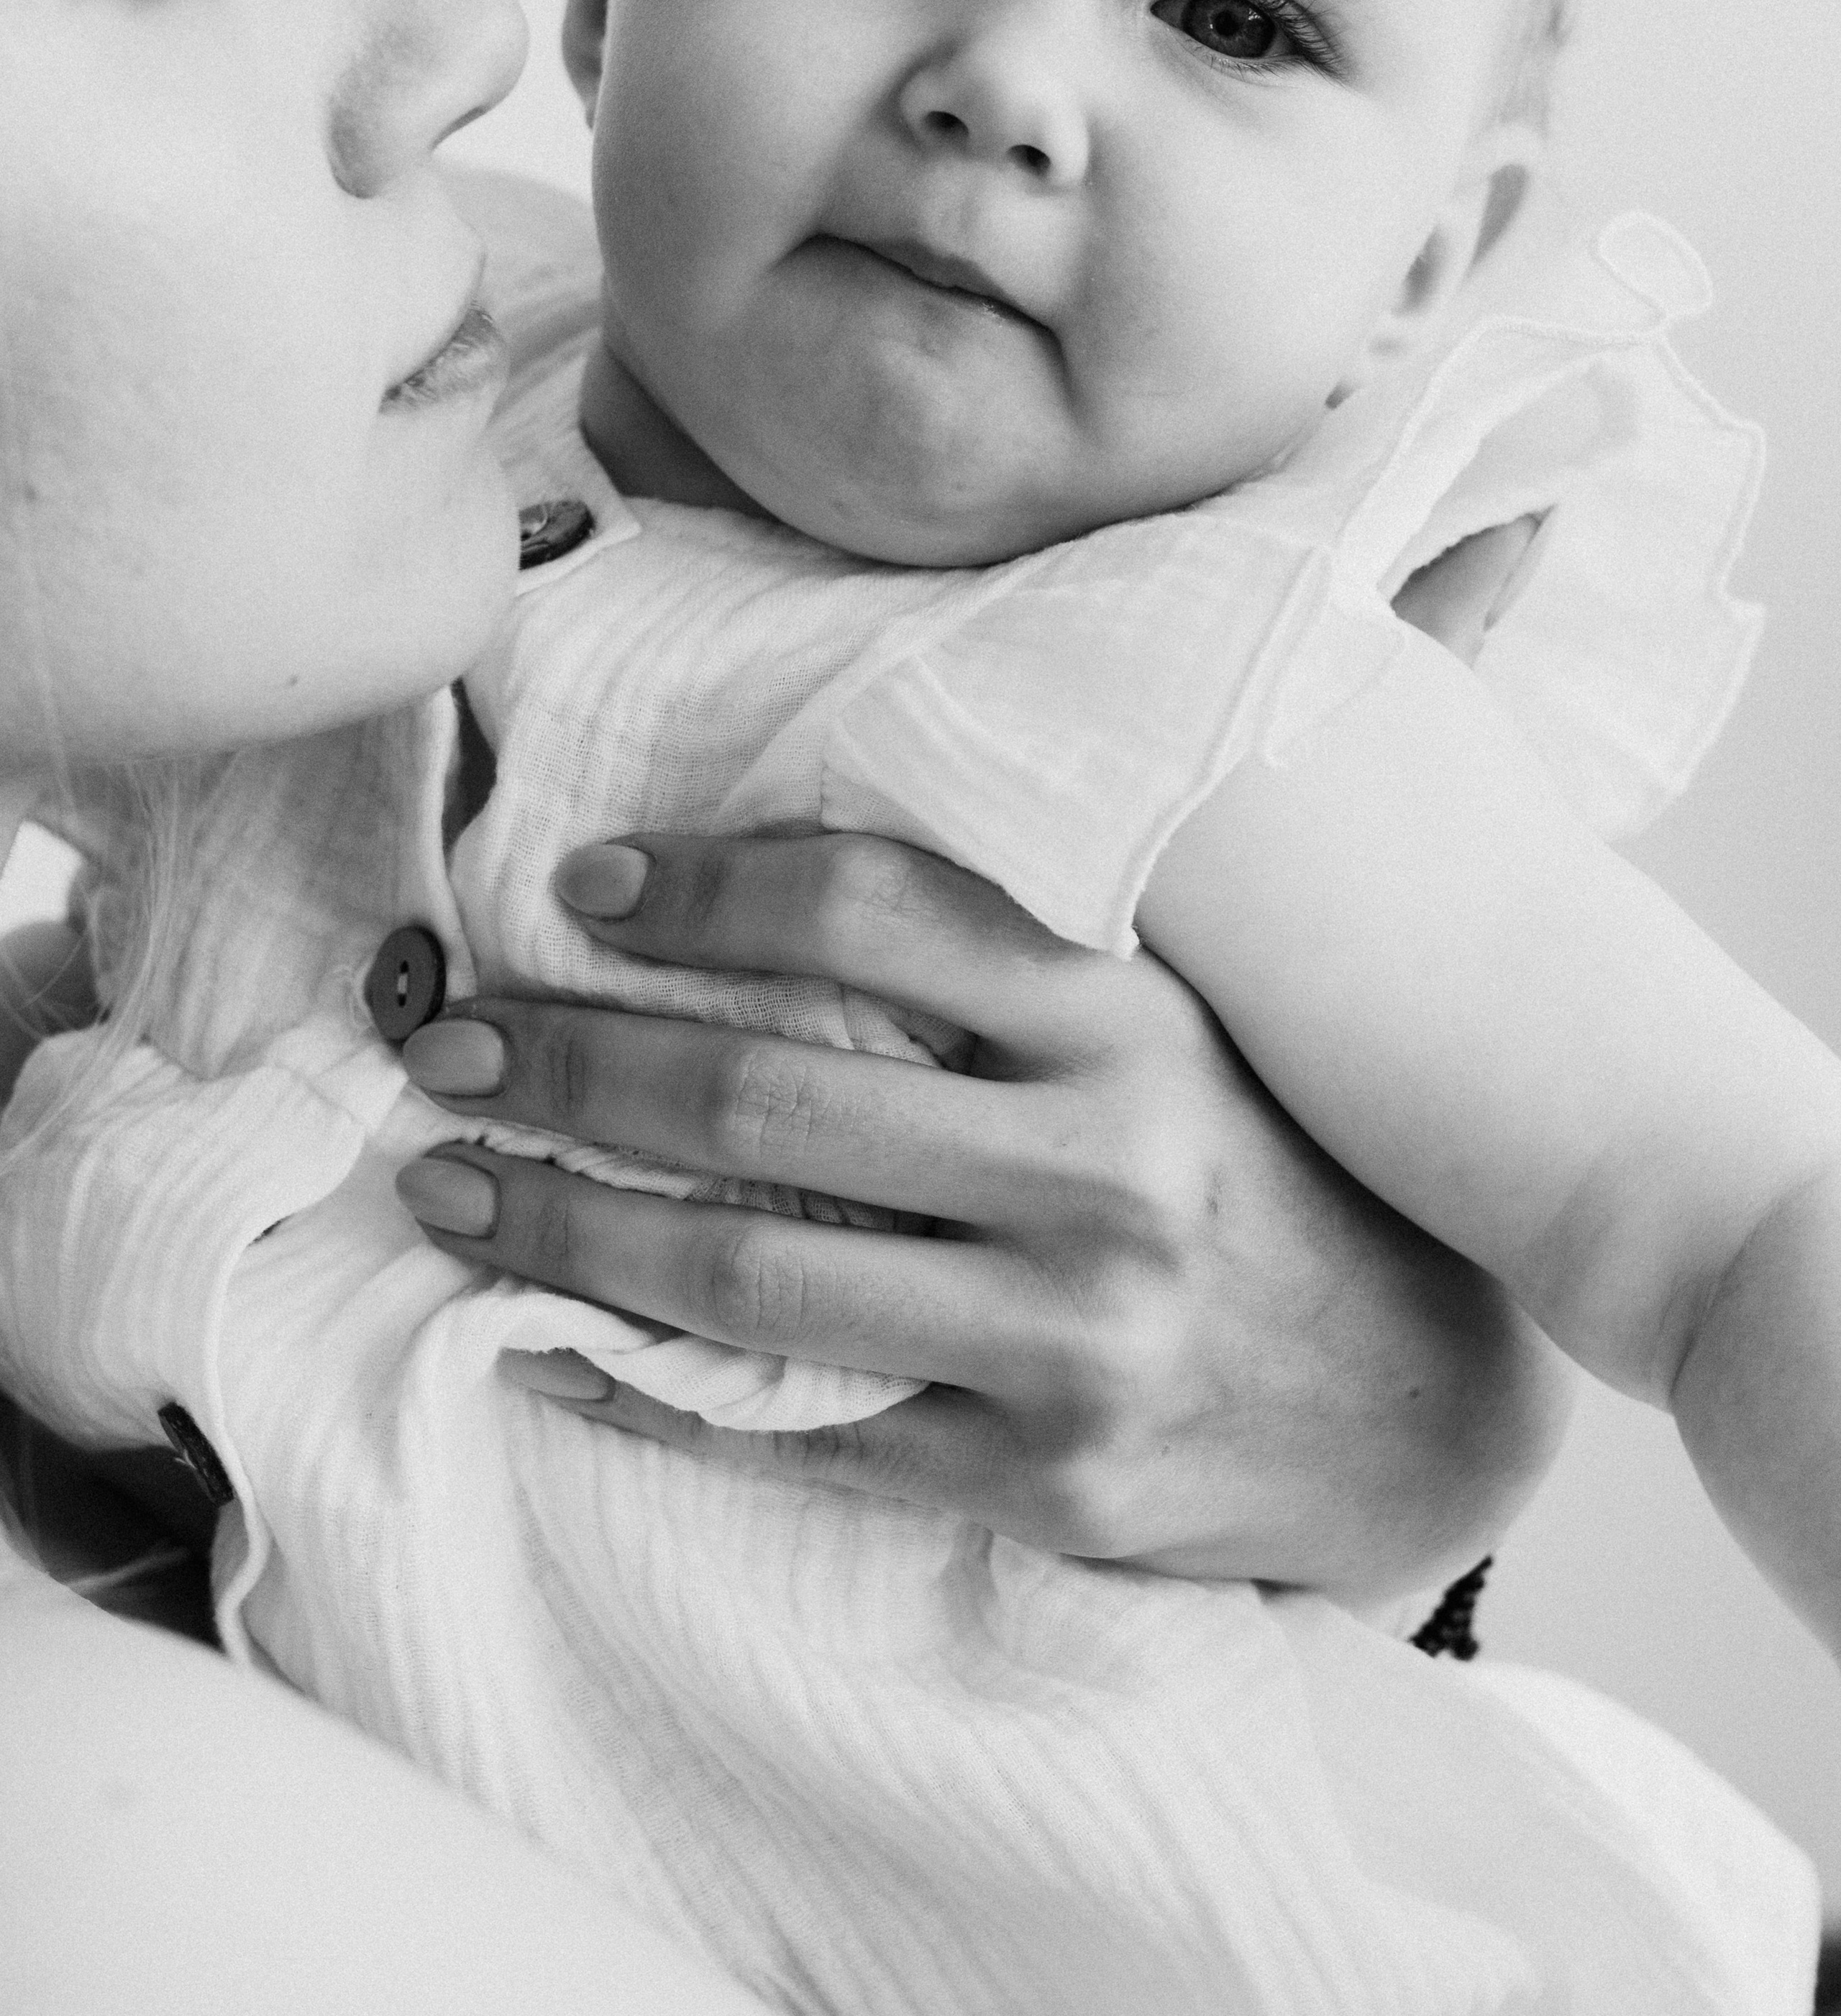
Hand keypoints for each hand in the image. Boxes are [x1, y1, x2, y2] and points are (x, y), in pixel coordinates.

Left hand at [397, 831, 1568, 1598]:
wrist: (1422, 1409)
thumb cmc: (1263, 1179)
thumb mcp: (1184, 1029)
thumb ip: (1020, 953)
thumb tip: (767, 872)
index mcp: (1140, 1021)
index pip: (883, 909)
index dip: (709, 889)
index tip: (584, 885)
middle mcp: (1109, 1168)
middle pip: (773, 1099)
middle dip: (574, 1062)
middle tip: (447, 1037)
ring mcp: (1074, 1338)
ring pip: (751, 1277)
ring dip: (562, 1224)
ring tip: (443, 1183)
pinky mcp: (1041, 1479)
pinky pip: (795, 1429)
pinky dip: (639, 1387)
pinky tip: (535, 1341)